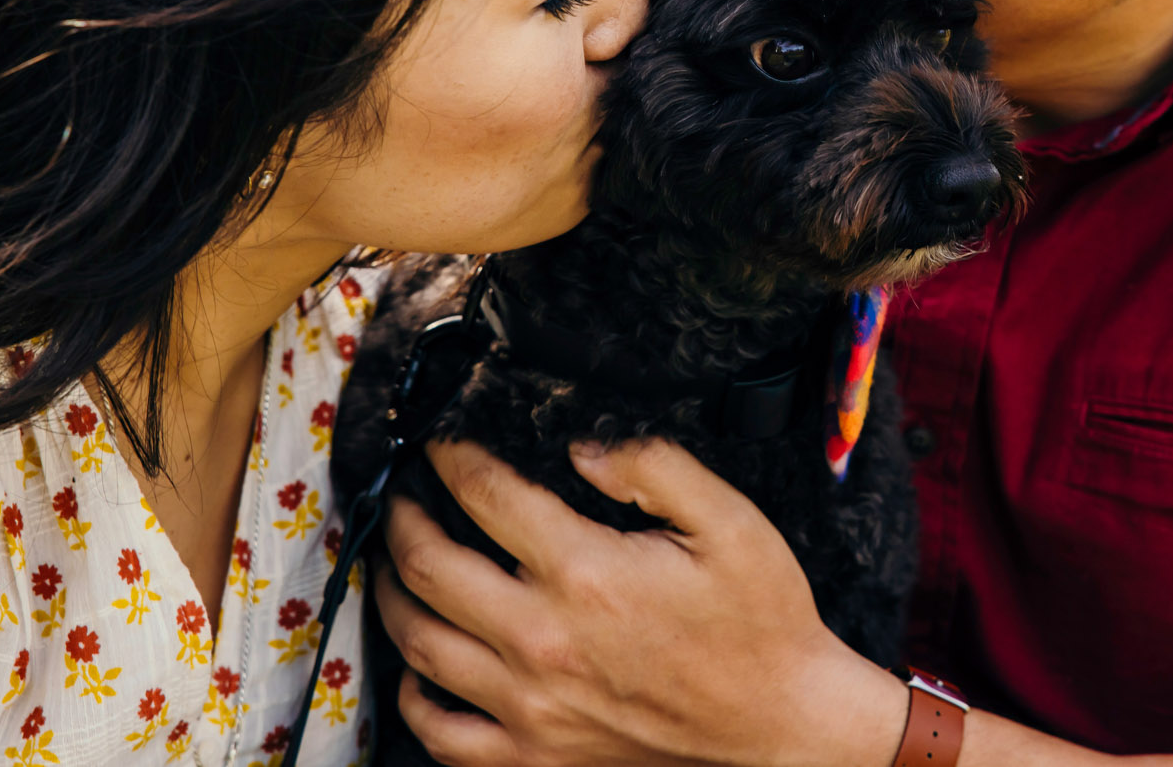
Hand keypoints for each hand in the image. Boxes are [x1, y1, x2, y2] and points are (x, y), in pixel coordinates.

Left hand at [374, 437, 909, 766]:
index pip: (486, 495)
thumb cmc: (761, 622)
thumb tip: (578, 445)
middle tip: (400, 489)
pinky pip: (441, 732)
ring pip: (419, 643)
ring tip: (392, 559)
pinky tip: (419, 663)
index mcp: (587, 574)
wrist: (782, 725)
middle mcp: (544, 642)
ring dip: (391, 592)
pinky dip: (414, 694)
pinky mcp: (536, 758)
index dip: (450, 455)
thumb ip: (654, 467)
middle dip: (403, 515)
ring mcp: (532, 708)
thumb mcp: (729, 523)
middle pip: (429, 566)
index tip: (439, 438)